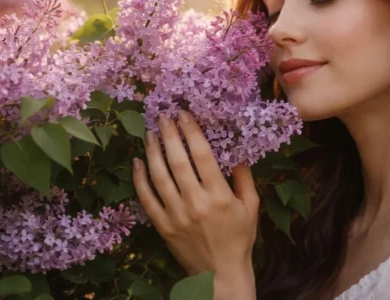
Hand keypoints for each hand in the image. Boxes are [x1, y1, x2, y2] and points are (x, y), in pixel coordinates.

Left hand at [132, 110, 258, 296]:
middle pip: (178, 161)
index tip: (184, 115)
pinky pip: (147, 199)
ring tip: (150, 133)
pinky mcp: (162, 226)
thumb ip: (245, 179)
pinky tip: (138, 162)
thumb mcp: (251, 208)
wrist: (220, 273)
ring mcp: (176, 215)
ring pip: (159, 177)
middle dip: (169, 135)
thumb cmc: (239, 238)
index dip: (192, 132)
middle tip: (163, 116)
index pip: (202, 156)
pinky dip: (140, 179)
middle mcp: (196, 203)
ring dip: (153, 152)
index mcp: (219, 196)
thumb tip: (237, 153)